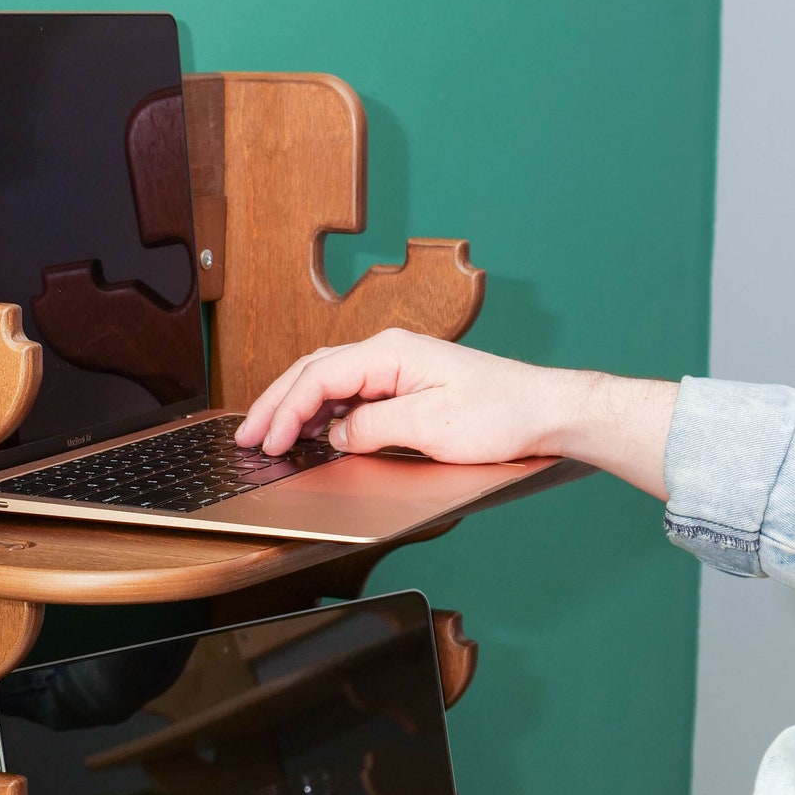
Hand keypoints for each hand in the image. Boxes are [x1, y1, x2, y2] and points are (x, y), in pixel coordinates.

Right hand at [234, 330, 677, 499]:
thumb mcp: (429, 427)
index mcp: (389, 352)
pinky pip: (352, 394)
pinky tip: (314, 431)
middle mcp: (390, 352)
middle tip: (247, 438)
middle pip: (314, 372)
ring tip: (268, 434)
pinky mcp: (410, 385)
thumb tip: (334, 436)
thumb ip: (371, 429)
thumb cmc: (502, 415)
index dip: (285, 412)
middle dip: (276, 405)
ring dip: (296, 407)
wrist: (546, 412)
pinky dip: (323, 411)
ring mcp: (399, 367)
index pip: (318, 378)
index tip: (266, 443)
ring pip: (329, 381)